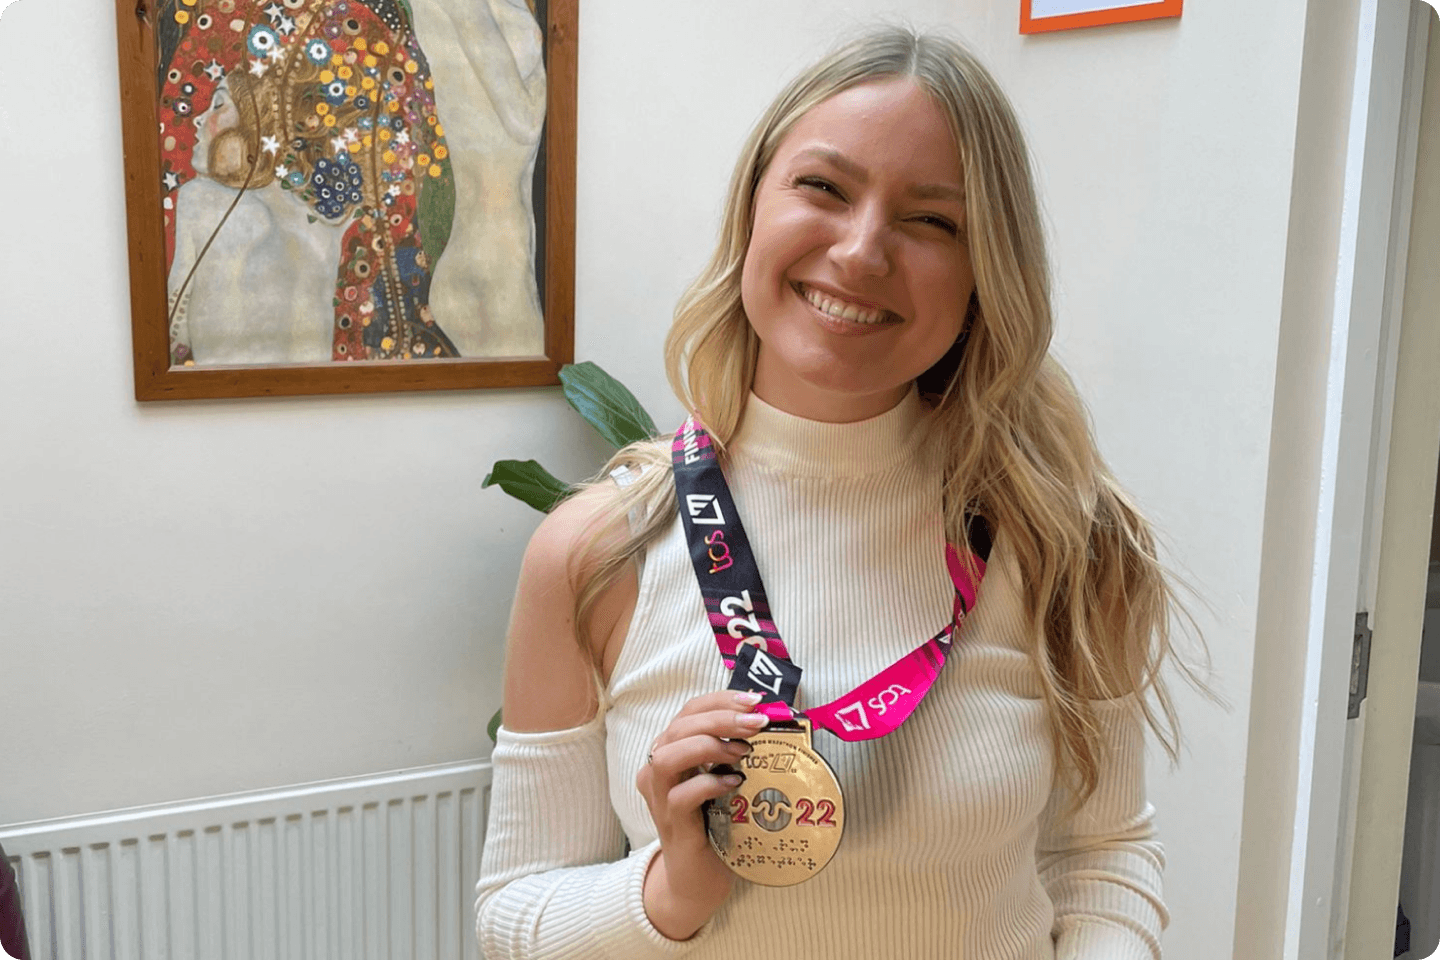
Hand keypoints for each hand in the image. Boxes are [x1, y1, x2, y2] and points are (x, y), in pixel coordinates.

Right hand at [636, 689, 769, 939]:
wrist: (695, 877)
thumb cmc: (713, 822)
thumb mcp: (722, 778)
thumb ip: (733, 751)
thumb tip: (768, 720)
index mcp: (671, 751)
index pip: (690, 711)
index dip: (721, 700)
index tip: (755, 700)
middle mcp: (658, 769)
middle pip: (680, 727)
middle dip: (722, 718)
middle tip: (757, 723)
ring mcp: (660, 797)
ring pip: (669, 757)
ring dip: (708, 746)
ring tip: (742, 752)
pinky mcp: (671, 823)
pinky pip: (682, 796)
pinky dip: (709, 783)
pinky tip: (734, 783)